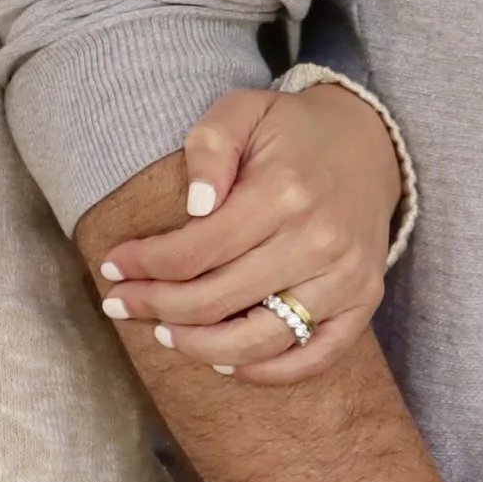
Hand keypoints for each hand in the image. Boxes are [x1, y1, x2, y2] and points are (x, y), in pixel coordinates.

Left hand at [94, 81, 401, 382]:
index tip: (112, 267)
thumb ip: (210, 145)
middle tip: (121, 304)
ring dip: (198, 347)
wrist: (370, 145)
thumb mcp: (243, 110)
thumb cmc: (291, 132)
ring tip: (163, 334)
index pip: (195, 251)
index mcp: (283, 192)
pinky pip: (312, 356)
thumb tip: (195, 205)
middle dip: (155, 307)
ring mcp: (345, 277)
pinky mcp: (363, 301)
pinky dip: (264, 371)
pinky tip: (224, 362)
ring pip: (258, 340)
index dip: (144, 266)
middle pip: (216, 300)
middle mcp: (318, 240)